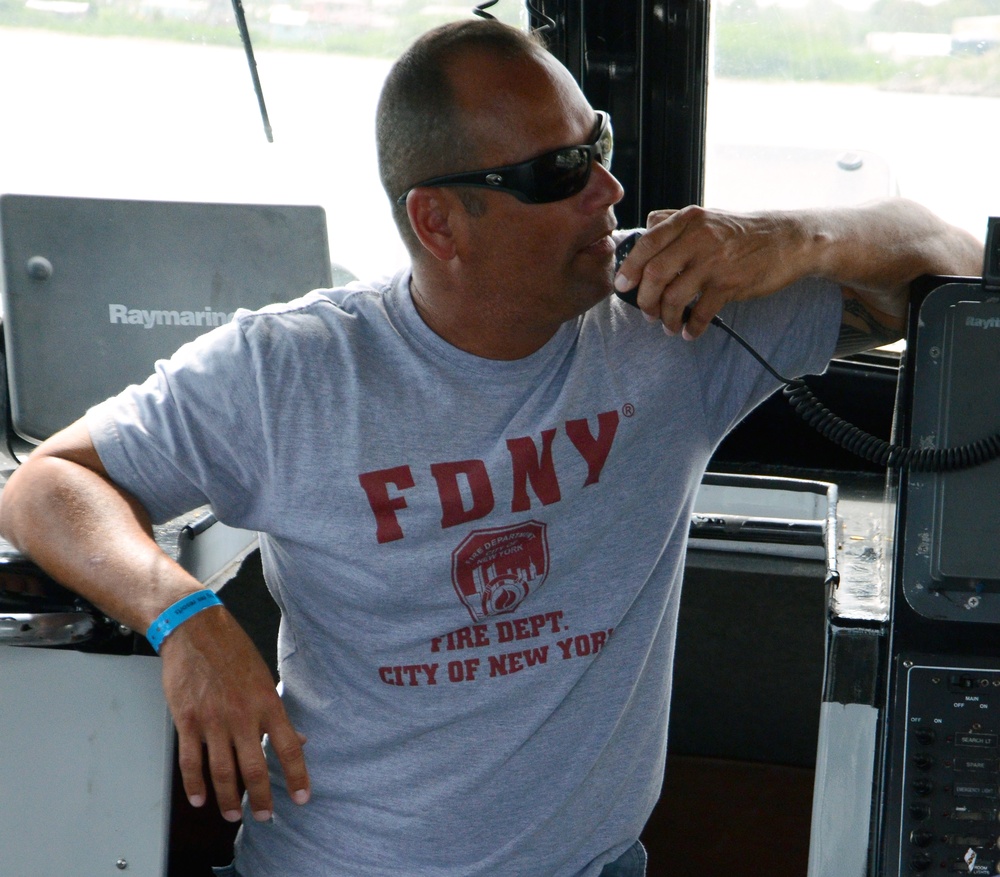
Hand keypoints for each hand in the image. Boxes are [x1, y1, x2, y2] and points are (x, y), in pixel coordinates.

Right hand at [160, 605, 309, 822]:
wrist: (194, 630)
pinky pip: (190, 761)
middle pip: (254, 767)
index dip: (297, 775)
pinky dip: (195, 784)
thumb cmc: (232, 651)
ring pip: (222, 771)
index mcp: (266, 702)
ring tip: (234, 814)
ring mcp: (213, 719)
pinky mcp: (187, 720)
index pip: (289, 746)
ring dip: (228, 798)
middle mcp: (242, 715)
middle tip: (264, 817)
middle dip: (260, 798)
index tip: (301, 797)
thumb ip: (277, 711)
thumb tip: (299, 740)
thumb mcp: (263, 676)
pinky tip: (200, 799)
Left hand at [614, 206, 810, 338]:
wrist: (789, 239)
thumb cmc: (744, 232)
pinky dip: (691, 327)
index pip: (647, 243)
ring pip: (674, 296)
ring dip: (666, 317)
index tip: (623, 286)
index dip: (629, 268)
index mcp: (688, 219)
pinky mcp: (730, 284)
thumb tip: (644, 230)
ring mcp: (714, 261)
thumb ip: (674, 222)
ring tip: (668, 325)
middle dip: (645, 299)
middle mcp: (699, 238)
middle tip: (646, 312)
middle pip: (654, 273)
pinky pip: (700, 313)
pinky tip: (690, 332)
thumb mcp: (708, 216)